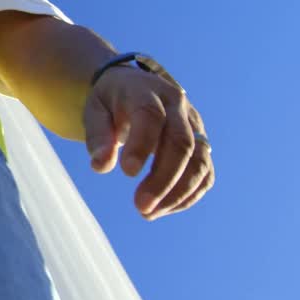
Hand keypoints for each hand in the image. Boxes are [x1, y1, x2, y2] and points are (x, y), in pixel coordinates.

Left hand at [82, 64, 213, 219]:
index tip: (127, 172)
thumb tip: (100, 166)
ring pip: (199, 162)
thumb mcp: (94, 110)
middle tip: (140, 206)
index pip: (151, 116)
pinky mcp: (202, 145)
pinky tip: (163, 208)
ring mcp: (194, 125)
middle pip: (181, 143)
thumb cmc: (111, 102)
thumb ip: (97, 135)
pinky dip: (189, 195)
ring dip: (178, 193)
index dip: (142, 144)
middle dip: (163, 179)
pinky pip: (205, 173)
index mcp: (147, 91)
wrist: (135, 87)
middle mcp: (177, 105)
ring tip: (148, 213)